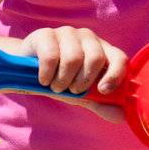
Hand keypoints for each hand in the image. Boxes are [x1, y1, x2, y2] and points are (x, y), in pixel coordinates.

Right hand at [11, 27, 126, 124]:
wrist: (26, 69)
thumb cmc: (61, 79)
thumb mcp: (82, 95)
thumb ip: (101, 104)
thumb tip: (121, 117)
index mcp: (102, 51)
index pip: (119, 58)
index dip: (115, 75)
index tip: (103, 90)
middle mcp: (88, 38)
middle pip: (95, 58)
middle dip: (82, 82)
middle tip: (71, 89)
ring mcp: (68, 33)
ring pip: (73, 58)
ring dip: (62, 80)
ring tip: (56, 86)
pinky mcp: (46, 34)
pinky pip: (51, 56)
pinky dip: (47, 75)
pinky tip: (44, 79)